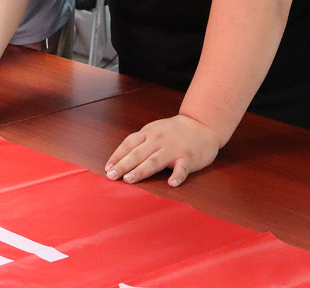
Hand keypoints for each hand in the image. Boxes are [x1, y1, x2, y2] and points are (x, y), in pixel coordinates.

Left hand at [104, 114, 221, 187]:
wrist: (202, 125)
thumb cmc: (173, 131)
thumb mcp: (154, 130)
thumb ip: (139, 142)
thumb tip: (119, 159)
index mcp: (149, 133)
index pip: (129, 144)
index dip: (117, 156)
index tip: (107, 168)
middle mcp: (159, 140)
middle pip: (138, 154)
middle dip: (123, 165)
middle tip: (112, 176)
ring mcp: (173, 149)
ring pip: (155, 161)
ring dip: (141, 170)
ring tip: (130, 179)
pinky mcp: (188, 158)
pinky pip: (182, 168)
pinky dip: (177, 175)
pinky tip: (172, 183)